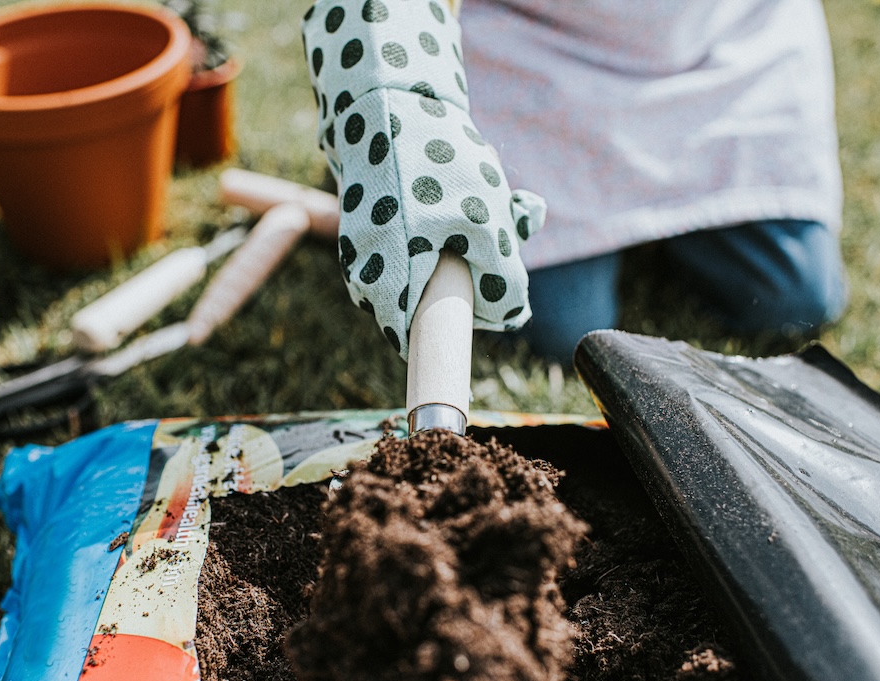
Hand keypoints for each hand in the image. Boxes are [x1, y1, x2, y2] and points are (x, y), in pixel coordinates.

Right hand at [302, 0, 545, 358]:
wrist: (389, 102)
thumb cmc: (437, 166)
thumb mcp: (488, 226)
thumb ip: (503, 285)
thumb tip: (510, 318)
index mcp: (390, 288)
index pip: (419, 347)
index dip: (449, 358)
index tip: (462, 380)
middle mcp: (369, 279)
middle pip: (434, 308)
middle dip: (477, 279)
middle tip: (507, 231)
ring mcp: (368, 254)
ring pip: (432, 274)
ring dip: (470, 247)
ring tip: (494, 201)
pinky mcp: (375, 230)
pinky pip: (420, 249)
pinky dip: (451, 228)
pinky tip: (472, 189)